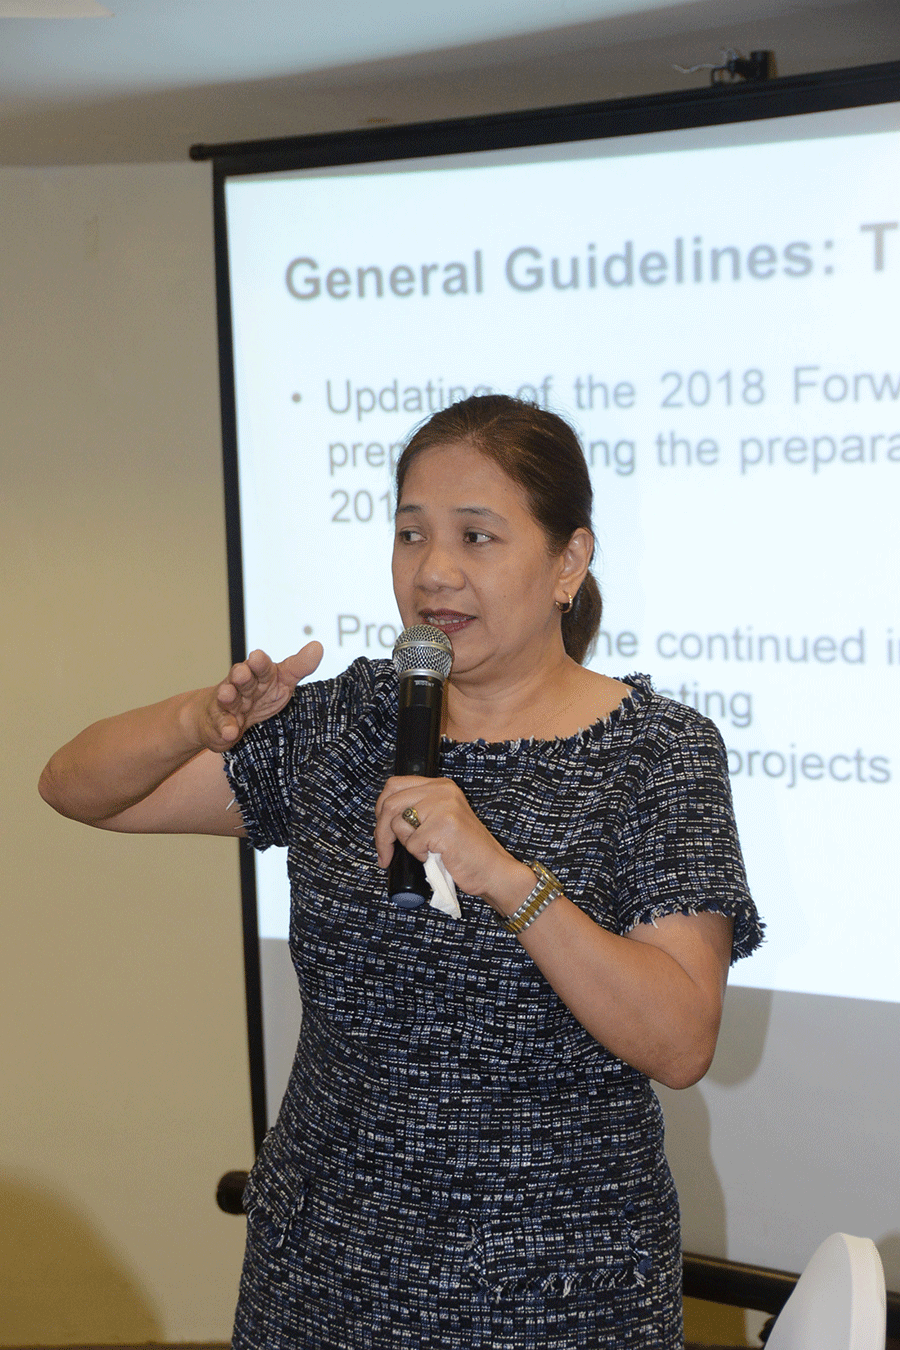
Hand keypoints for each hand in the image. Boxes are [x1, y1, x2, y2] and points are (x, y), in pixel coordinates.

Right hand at [188, 641, 323, 752]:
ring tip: (227, 694)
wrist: (221, 716)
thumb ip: (299, 666)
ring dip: (228, 696)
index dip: (260, 662)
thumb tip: (317, 647)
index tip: (257, 657)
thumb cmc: (257, 696)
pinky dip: (225, 728)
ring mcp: (229, 703)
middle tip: (242, 672)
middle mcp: (242, 684)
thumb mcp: (281, 681)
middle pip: (242, 677)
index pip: (261, 666)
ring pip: (228, 698)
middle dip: (242, 674)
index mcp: (259, 674)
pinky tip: (230, 732)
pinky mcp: (220, 723)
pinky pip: (222, 725)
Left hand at [374, 774, 531, 906]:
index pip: (393, 785)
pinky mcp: (444, 825)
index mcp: (439, 785)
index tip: (381, 831)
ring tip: (426, 851)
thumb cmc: (464, 850)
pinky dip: (420, 855)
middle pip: (390, 804)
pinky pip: (412, 843)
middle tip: (385, 854)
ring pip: (398, 824)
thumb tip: (382, 817)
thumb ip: (418, 809)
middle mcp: (442, 790)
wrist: (492, 869)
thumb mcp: (440, 819)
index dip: (380, 809)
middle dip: (381, 834)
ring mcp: (444, 806)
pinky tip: (437, 855)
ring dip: (406, 845)